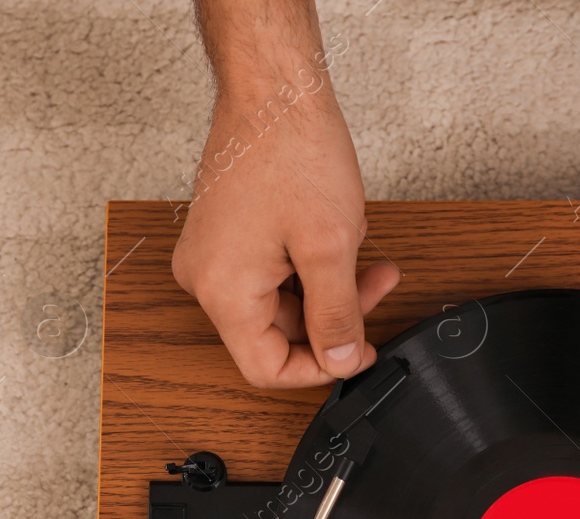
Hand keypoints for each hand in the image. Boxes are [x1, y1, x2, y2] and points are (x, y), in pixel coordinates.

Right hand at [172, 87, 399, 387]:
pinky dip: (305, 265)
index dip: (319, 369)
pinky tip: (333, 236)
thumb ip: (337, 315)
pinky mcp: (223, 236)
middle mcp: (205, 278)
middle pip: (274, 334)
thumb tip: (340, 360)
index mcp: (222, 290)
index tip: (357, 352)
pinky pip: (267, 273)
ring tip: (358, 249)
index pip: (266, 368)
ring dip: (324, 287)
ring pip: (276, 303)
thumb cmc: (292, 149)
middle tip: (374, 287)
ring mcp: (211, 256)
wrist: (273, 89)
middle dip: (332, 316)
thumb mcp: (330, 246)